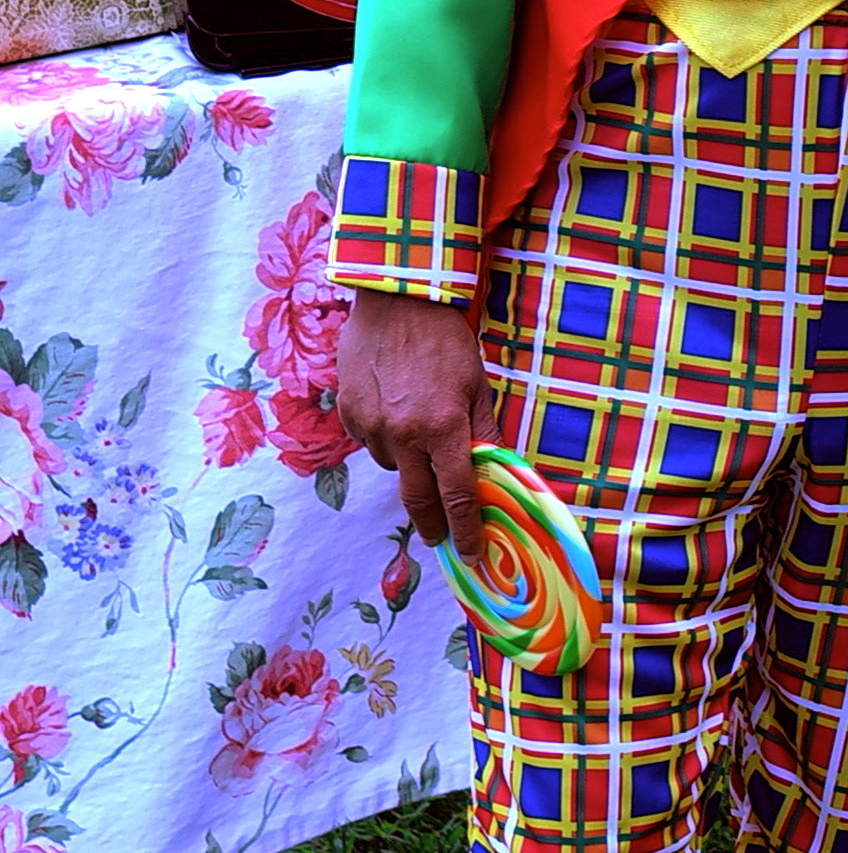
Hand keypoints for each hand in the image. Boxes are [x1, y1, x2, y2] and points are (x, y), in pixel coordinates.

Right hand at [331, 291, 493, 559]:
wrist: (395, 300)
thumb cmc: (445, 340)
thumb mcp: (476, 385)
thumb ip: (483, 432)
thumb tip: (494, 472)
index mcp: (442, 428)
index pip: (457, 495)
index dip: (466, 529)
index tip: (470, 552)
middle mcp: (404, 434)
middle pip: (417, 499)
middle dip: (432, 524)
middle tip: (440, 537)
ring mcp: (371, 426)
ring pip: (393, 467)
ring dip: (409, 466)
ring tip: (420, 435)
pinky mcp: (348, 413)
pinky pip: (370, 442)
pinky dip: (386, 440)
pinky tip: (395, 413)